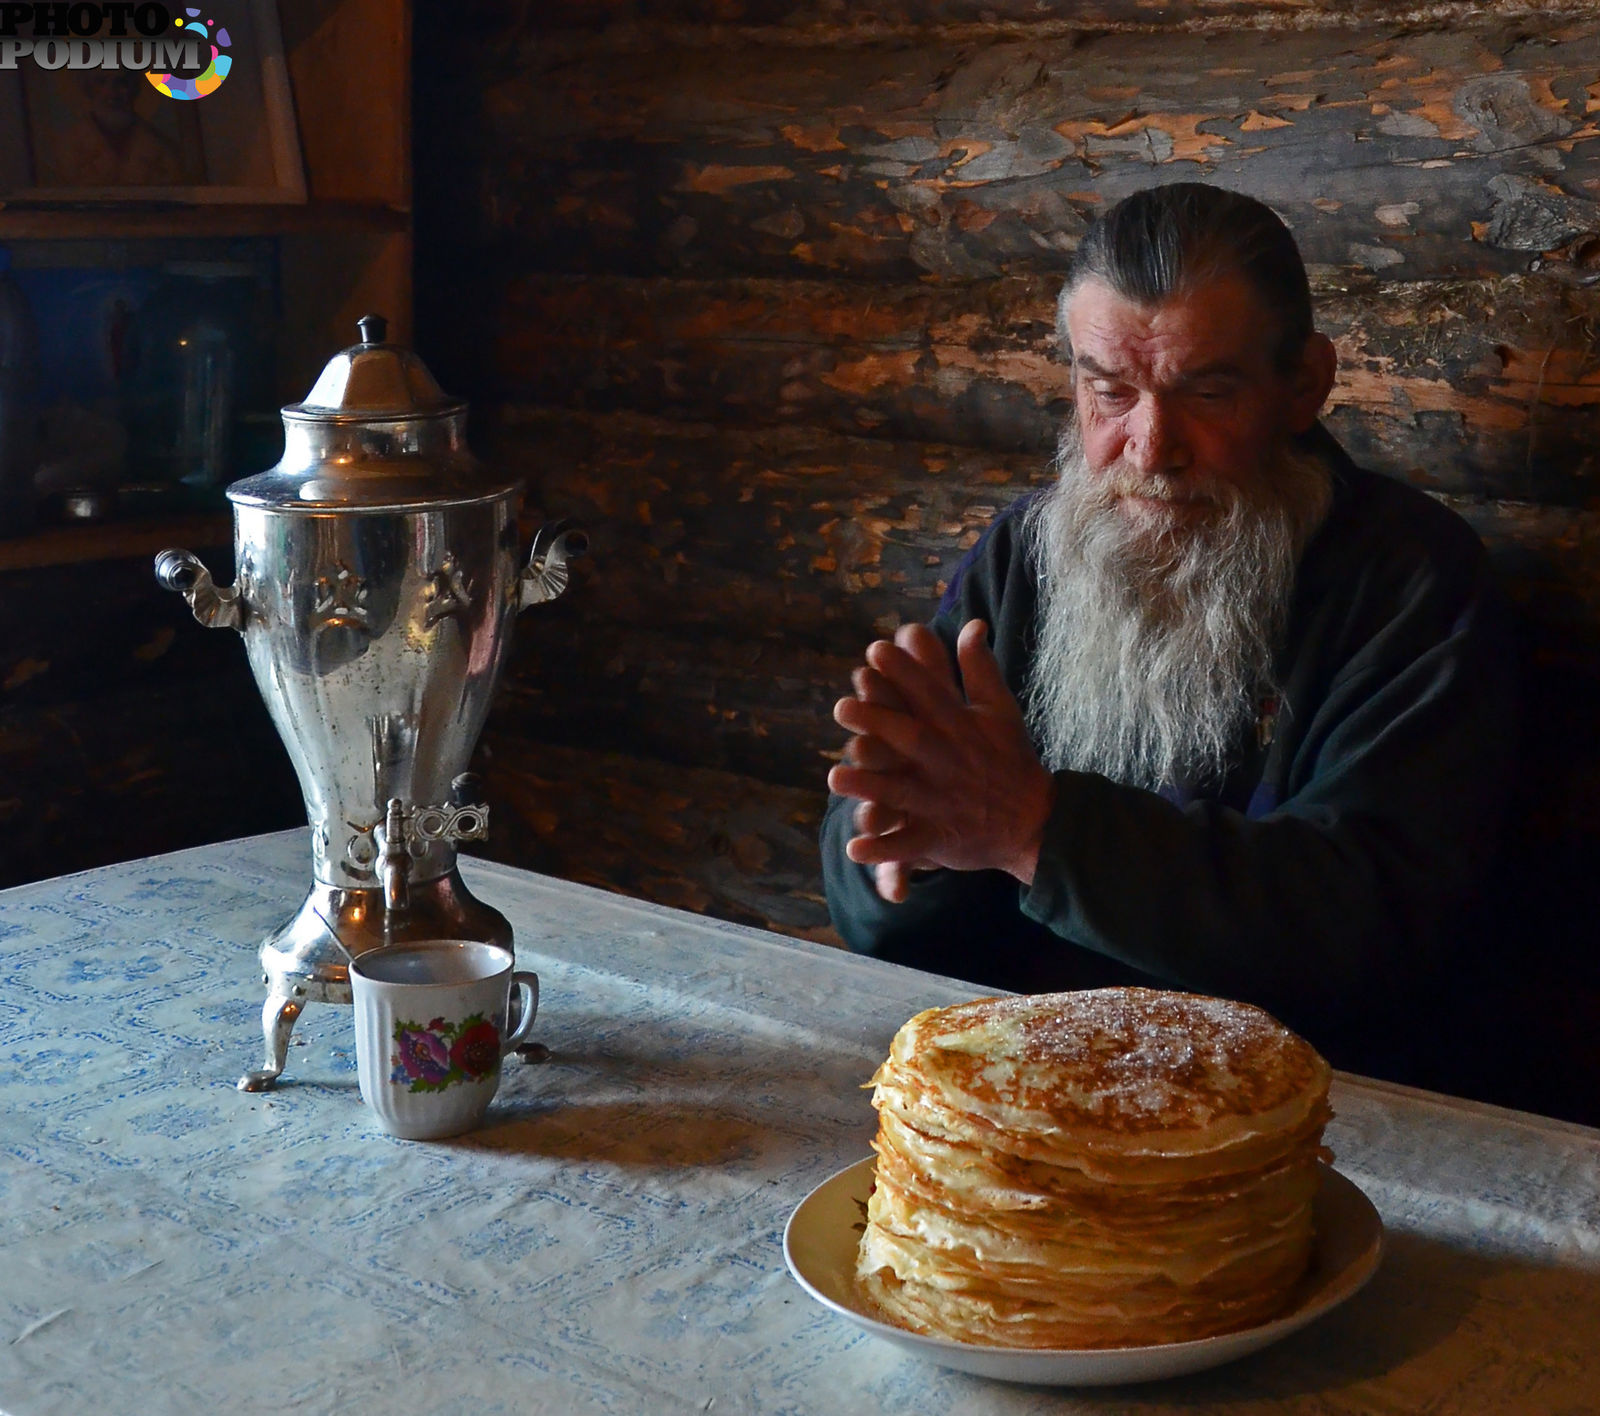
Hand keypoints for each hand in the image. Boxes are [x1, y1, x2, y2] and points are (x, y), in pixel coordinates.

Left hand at [828, 620, 1054, 894]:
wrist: (1036, 822)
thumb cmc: (1011, 759)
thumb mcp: (1001, 710)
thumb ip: (980, 669)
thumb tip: (972, 623)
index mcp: (961, 728)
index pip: (929, 695)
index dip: (904, 672)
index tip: (875, 649)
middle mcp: (948, 763)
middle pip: (910, 739)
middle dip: (878, 723)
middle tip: (841, 706)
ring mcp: (942, 802)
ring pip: (901, 792)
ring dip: (869, 786)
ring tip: (833, 776)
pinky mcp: (939, 837)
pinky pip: (908, 846)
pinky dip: (883, 850)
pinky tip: (853, 847)